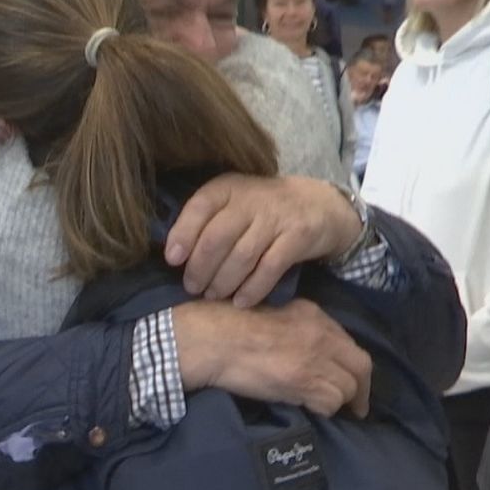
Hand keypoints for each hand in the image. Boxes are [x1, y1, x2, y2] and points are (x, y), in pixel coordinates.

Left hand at [165, 174, 362, 307]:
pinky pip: (270, 268)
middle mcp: (250, 199)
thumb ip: (206, 220)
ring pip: (242, 256)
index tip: (172, 260)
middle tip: (192, 287)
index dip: (182, 235)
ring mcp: (276, 217)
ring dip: (223, 282)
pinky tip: (241, 302)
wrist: (317, 204)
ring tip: (213, 296)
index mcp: (227, 187)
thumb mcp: (232, 203)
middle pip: (217, 237)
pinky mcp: (298, 236)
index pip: (199, 208)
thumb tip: (172, 255)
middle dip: (200, 268)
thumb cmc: (261, 209)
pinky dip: (253, 289)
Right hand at [174, 299, 371, 418]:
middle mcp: (321, 335)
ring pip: (347, 388)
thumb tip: (305, 348)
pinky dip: (323, 410)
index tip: (349, 378)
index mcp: (313, 314)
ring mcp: (314, 360)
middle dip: (361, 388)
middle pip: (360, 366)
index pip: (348, 343)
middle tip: (355, 405)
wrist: (210, 339)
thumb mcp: (271, 312)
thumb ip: (296, 327)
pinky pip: (329, 403)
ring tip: (325, 408)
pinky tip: (310, 409)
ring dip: (338, 400)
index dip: (351, 365)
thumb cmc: (226, 323)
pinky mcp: (302, 383)